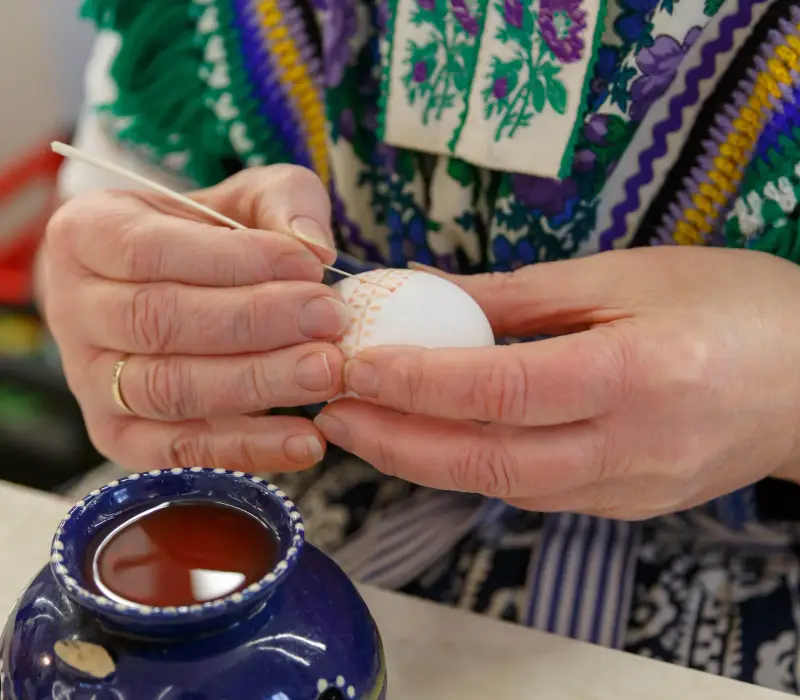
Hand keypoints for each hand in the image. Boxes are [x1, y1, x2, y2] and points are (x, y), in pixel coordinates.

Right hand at [43, 166, 347, 471]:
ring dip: (257, 384)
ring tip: (327, 371)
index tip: (309, 267)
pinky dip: (247, 449)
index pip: (151, 250)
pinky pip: (180, 451)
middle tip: (329, 320)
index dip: (236, 261)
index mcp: (87, 235)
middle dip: (255, 322)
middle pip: (159, 321)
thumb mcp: (245, 199)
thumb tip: (313, 247)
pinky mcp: (119, 437)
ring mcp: (89, 382)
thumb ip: (281, 204)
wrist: (171, 289)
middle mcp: (73, 310)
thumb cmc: (210, 238)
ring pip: (169, 389)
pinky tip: (307, 440)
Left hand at [315, 247, 799, 518]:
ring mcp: (627, 488)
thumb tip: (428, 293)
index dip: (417, 380)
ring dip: (421, 460)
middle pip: (487, 460)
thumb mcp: (623, 277)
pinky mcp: (623, 503)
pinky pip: (530, 491)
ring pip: (500, 485)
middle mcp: (629, 446)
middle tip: (331, 411)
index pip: (501, 388)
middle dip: (395, 442)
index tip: (353, 365)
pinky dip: (470, 467)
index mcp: (635, 375)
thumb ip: (518, 296)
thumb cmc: (729, 305)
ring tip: (363, 425)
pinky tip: (431, 440)